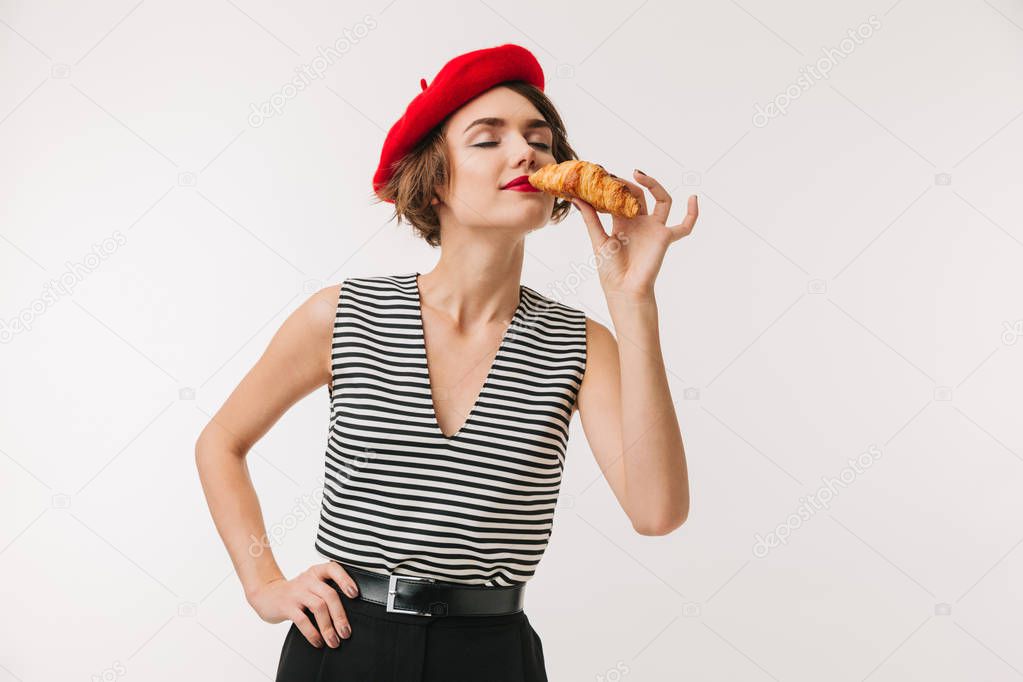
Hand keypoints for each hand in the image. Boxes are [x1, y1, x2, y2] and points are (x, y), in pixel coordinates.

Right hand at [247, 561, 359, 648]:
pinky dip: (312, 633)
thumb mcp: (311, 586)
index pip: (333, 569)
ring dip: (328, 627)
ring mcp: (296, 592)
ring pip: (318, 607)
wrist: (266, 595)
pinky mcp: (286, 606)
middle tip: (346, 632)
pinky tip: (318, 642)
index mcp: (316, 572)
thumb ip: (327, 592)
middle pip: (329, 594)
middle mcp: (307, 579)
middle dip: (340, 616)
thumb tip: (347, 616)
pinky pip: (302, 620)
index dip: (346, 580)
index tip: (355, 594)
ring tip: (334, 641)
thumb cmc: (296, 593)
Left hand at [572, 169, 697, 298]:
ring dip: (653, 184)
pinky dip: (693, 213)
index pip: (620, 198)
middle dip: (627, 184)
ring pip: (661, 200)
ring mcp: (654, 228)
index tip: (602, 175)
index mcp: (622, 223)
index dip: (613, 187)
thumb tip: (576, 198)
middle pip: (638, 195)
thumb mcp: (598, 240)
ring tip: (638, 174)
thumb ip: (590, 218)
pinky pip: (685, 225)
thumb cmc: (610, 271)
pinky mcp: (665, 237)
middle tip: (614, 177)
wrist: (624, 289)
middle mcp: (639, 223)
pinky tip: (694, 198)